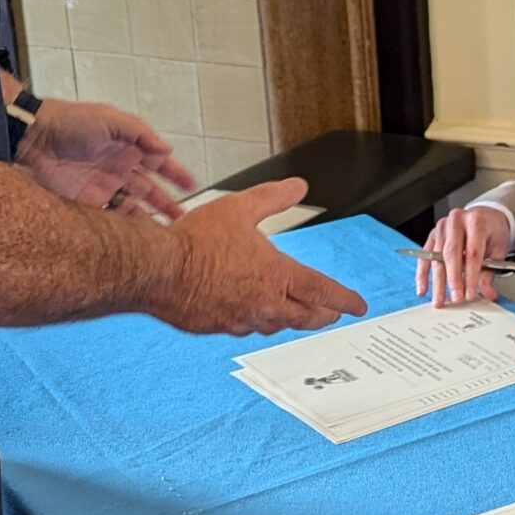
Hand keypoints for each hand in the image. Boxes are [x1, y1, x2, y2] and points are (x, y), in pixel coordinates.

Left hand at [18, 99, 198, 220]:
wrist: (34, 138)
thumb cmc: (69, 121)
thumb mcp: (111, 119)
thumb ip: (141, 134)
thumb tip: (166, 149)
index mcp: (128, 147)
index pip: (158, 163)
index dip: (176, 174)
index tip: (191, 185)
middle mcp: (119, 168)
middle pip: (149, 189)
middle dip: (167, 203)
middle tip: (183, 218)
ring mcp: (104, 186)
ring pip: (133, 206)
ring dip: (148, 218)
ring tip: (164, 233)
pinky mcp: (88, 201)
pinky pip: (111, 216)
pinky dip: (125, 226)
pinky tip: (137, 236)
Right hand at [162, 178, 365, 337]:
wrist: (157, 270)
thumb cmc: (195, 241)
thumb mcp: (239, 208)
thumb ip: (272, 198)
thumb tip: (298, 186)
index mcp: (276, 274)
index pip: (322, 291)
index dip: (344, 299)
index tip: (357, 306)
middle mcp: (264, 302)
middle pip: (306, 316)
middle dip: (324, 315)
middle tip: (333, 314)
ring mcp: (241, 319)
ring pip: (277, 325)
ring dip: (292, 320)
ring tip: (297, 314)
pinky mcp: (219, 327)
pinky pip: (246, 328)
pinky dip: (258, 321)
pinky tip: (253, 315)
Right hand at [417, 204, 511, 304]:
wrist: (486, 217)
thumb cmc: (492, 231)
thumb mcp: (498, 250)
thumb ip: (490, 272)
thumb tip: (486, 293)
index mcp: (476, 221)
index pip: (472, 252)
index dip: (470, 276)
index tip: (470, 293)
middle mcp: (457, 221)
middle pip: (451, 254)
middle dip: (453, 280)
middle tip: (456, 298)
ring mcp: (442, 227)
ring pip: (436, 257)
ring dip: (437, 282)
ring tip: (439, 299)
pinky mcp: (433, 235)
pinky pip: (425, 256)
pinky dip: (423, 274)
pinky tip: (423, 289)